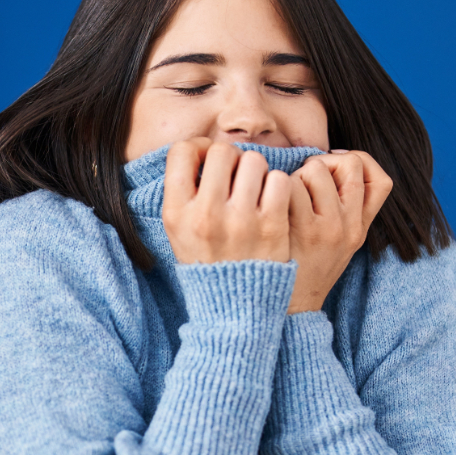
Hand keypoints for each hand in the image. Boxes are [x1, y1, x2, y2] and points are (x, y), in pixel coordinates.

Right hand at [161, 138, 293, 263]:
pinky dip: (277, 185)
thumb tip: (200, 149)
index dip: (197, 148)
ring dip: (256, 170)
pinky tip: (271, 200)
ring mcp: (241, 220)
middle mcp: (206, 214)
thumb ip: (182, 191)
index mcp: (177, 213)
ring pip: (253, 160)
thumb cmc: (207, 260)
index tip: (207, 160)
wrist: (235, 306)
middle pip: (221, 151)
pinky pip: (279, 179)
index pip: (181, 152)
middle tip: (235, 176)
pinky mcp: (272, 226)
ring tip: (254, 189)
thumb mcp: (178, 230)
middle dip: (231, 158)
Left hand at [285, 149, 390, 313]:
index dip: (357, 162)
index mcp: (360, 228)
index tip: (332, 169)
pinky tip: (273, 207)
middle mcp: (350, 226)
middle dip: (323, 163)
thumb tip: (327, 165)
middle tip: (304, 181)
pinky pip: (290, 186)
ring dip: (296, 175)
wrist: (290, 308)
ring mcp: (329, 228)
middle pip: (349, 163)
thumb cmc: (305, 268)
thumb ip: (342, 210)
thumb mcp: (338, 244)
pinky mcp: (302, 230)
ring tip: (286, 197)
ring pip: (317, 169)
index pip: (382, 180)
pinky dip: (278, 189)